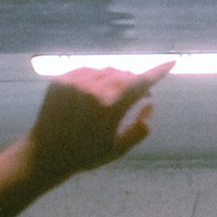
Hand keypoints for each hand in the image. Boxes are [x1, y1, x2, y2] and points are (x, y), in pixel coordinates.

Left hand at [27, 65, 169, 182]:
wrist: (46, 153)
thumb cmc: (85, 155)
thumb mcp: (118, 149)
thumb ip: (140, 129)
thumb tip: (150, 104)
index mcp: (111, 107)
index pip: (141, 82)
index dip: (158, 72)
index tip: (171, 62)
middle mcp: (94, 89)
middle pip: (124, 74)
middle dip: (132, 82)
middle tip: (134, 97)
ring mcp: (76, 82)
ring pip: (105, 70)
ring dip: (113, 80)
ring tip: (105, 102)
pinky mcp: (62, 79)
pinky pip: (86, 71)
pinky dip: (94, 79)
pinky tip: (89, 97)